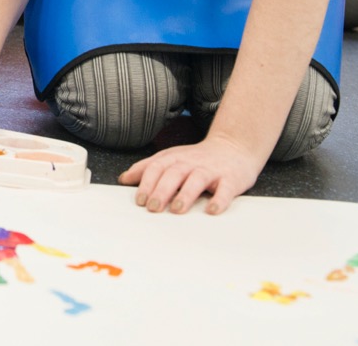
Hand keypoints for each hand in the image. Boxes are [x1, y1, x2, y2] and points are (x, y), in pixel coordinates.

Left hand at [117, 134, 264, 215]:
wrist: (234, 147)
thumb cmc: (197, 159)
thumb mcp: (171, 158)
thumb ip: (148, 168)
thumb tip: (124, 179)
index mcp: (175, 158)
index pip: (157, 167)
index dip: (147, 182)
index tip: (139, 200)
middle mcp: (192, 162)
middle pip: (174, 173)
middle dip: (162, 190)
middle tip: (153, 207)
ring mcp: (212, 170)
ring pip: (198, 179)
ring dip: (186, 194)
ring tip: (177, 209)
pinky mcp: (231, 179)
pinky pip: (225, 189)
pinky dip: (219, 199)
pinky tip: (212, 210)